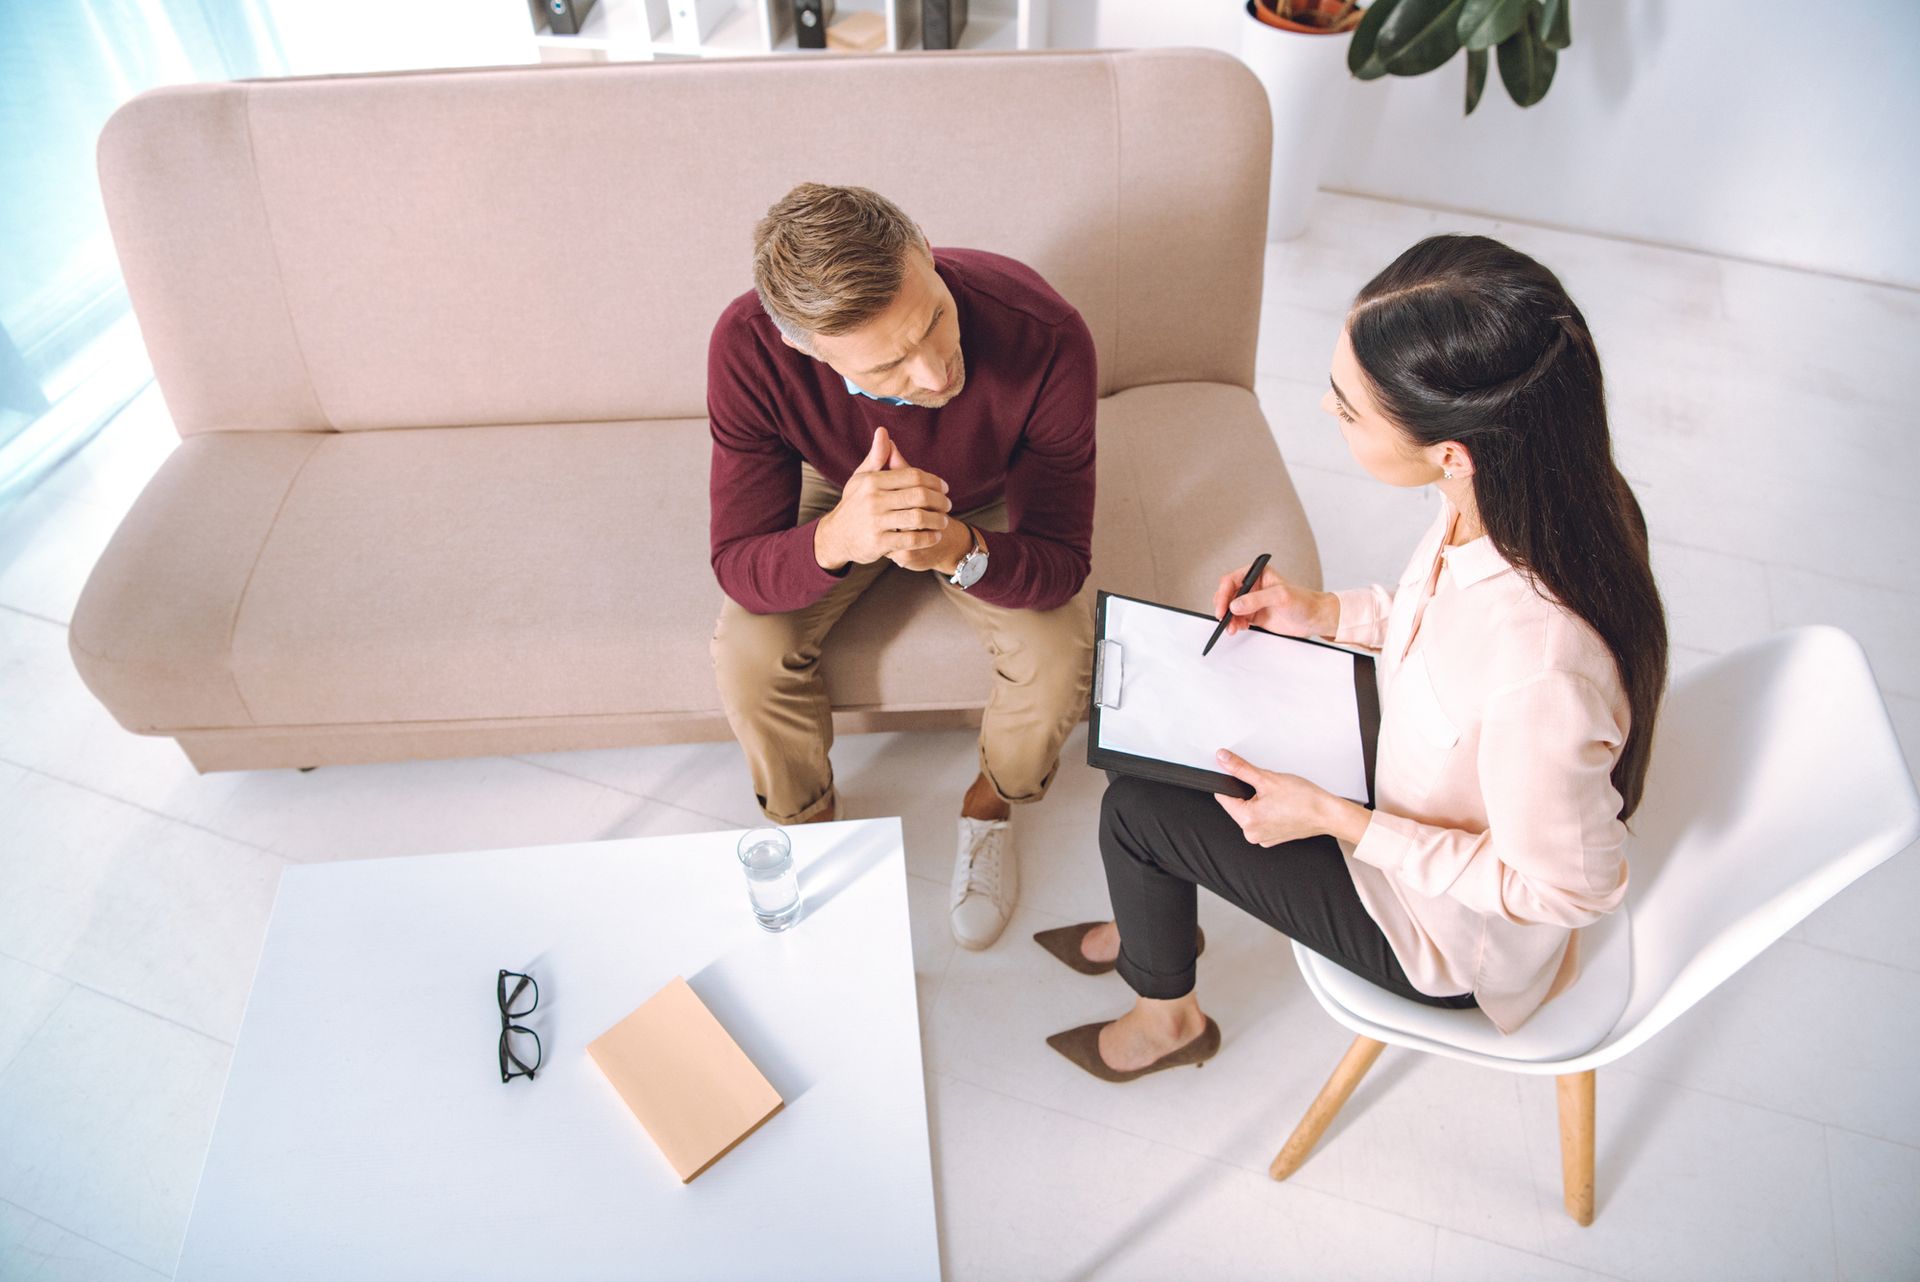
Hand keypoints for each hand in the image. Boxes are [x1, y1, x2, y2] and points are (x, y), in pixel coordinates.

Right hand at [815, 427, 952, 569]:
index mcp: (872, 481)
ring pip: (918, 518)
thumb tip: (883, 431)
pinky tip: (934, 536)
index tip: (944, 488)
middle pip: (919, 495)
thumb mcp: (861, 479)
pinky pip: (911, 540)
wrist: (835, 536)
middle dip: (939, 500)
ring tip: (944, 522)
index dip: (934, 481)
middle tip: (948, 505)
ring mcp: (876, 522)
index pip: (913, 476)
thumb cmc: (854, 503)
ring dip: (937, 520)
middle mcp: (873, 499)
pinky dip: (927, 539)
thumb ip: (876, 457)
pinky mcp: (879, 543)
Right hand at [1211, 563, 1338, 639]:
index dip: (1223, 594)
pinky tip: (1238, 628)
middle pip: (1227, 595)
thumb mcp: (1280, 596)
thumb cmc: (1303, 601)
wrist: (1314, 618)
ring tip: (1233, 628)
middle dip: (1223, 607)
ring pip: (1230, 609)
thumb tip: (1235, 605)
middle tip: (1224, 619)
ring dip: (1228, 619)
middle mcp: (1253, 586)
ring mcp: (1253, 602)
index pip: (1232, 580)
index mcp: (1258, 574)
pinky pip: (1237, 619)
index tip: (1223, 608)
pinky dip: (1234, 624)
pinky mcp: (1254, 615)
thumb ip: (1256, 600)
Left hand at [1212, 749, 1350, 846]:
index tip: (1241, 777)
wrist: (1327, 814)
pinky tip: (1281, 806)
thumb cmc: (1304, 800)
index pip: (1223, 797)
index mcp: (1247, 820)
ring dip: (1258, 802)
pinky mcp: (1271, 838)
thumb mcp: (1267, 778)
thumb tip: (1223, 759)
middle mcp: (1252, 834)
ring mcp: (1262, 838)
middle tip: (1268, 788)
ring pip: (1250, 813)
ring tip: (1277, 798)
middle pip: (1237, 805)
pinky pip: (1261, 821)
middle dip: (1248, 793)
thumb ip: (1241, 768)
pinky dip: (1267, 812)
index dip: (1230, 783)